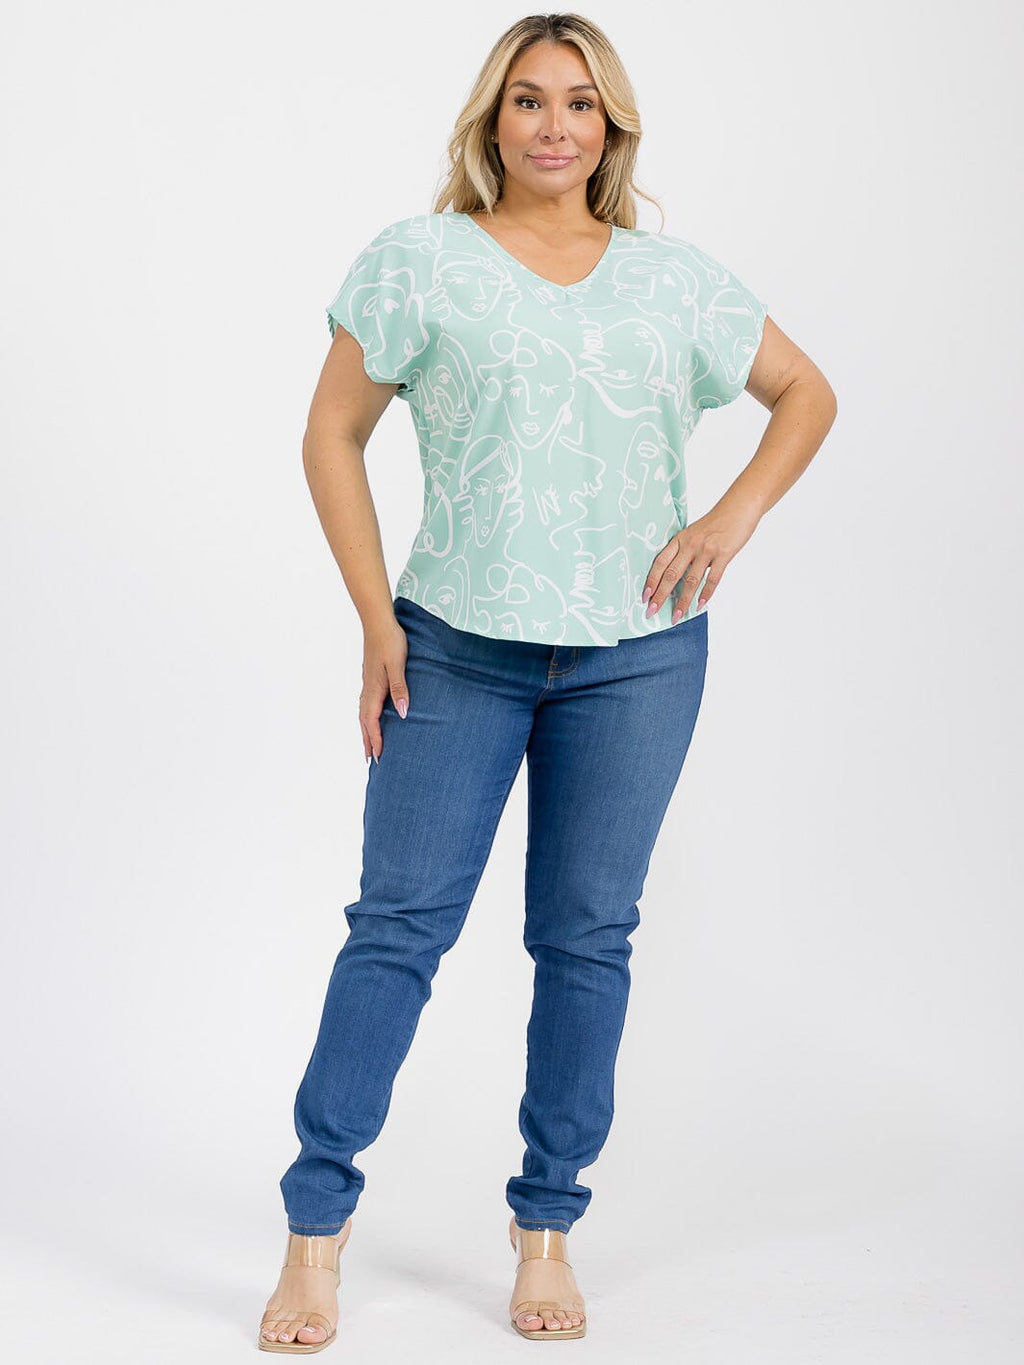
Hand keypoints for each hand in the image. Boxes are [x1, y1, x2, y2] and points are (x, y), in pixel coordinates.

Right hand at [360, 616, 410, 762]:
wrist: (378, 622)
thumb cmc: (390, 641)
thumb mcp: (398, 665)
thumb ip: (400, 688)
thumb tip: (402, 713)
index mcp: (374, 689)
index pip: (372, 721)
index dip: (375, 739)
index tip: (378, 756)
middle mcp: (368, 689)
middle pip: (364, 721)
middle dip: (367, 740)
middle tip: (370, 760)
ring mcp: (368, 683)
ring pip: (363, 713)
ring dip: (365, 730)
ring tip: (368, 744)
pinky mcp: (370, 677)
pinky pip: (366, 704)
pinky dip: (366, 717)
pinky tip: (371, 717)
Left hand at [642, 500, 761, 619]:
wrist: (739, 506)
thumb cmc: (717, 521)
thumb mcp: (694, 532)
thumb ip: (685, 551)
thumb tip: (677, 576)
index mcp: (680, 539)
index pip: (660, 562)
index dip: (651, 581)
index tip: (645, 597)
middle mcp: (690, 545)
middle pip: (671, 574)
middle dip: (660, 595)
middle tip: (652, 611)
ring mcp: (707, 550)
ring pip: (690, 580)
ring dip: (683, 601)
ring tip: (677, 616)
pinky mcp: (723, 554)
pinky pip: (713, 578)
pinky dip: (706, 593)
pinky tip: (700, 604)